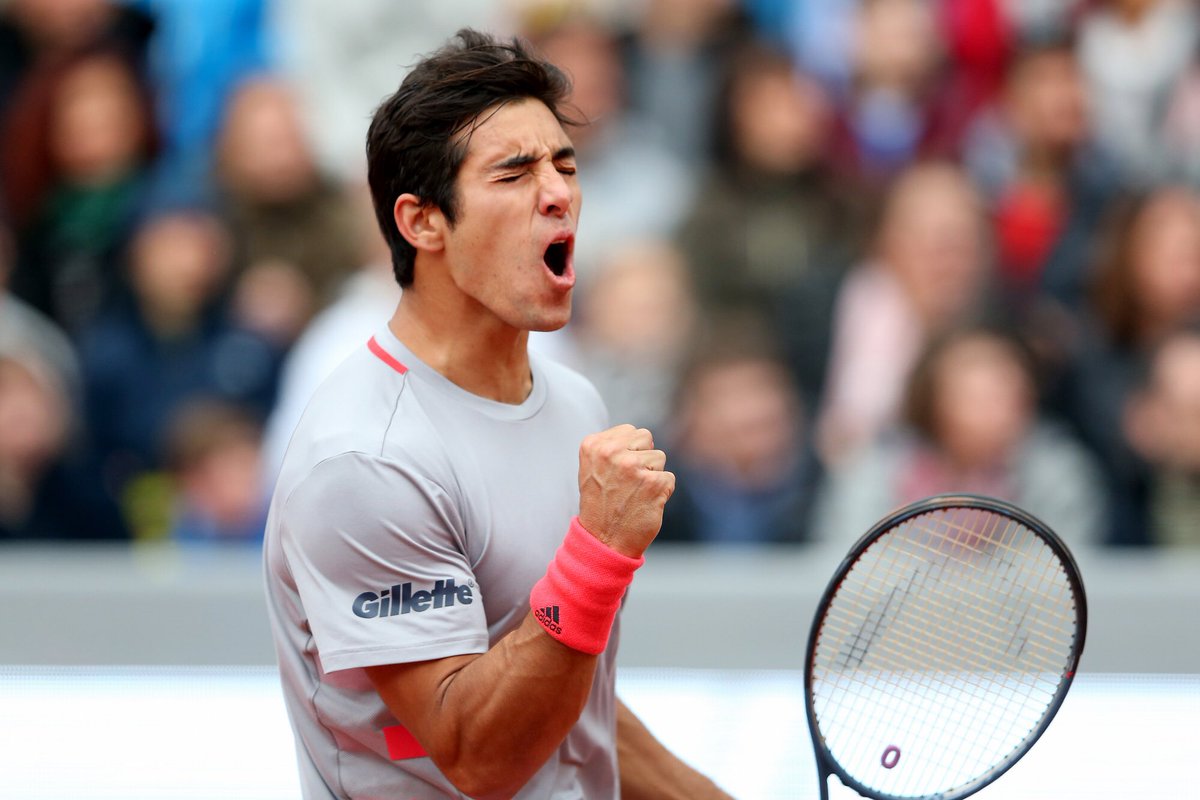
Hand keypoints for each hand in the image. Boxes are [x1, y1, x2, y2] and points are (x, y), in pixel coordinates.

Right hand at [577, 424, 674, 557]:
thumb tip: (645, 439)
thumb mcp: (593, 468)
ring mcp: (633, 467)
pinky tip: (645, 503)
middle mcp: (612, 452)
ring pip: (659, 458)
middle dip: (642, 458)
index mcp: (594, 445)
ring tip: (634, 494)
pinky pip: (669, 478)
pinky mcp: (654, 483)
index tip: (616, 473)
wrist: (604, 541)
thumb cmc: (601, 504)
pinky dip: (662, 492)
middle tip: (627, 483)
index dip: (629, 451)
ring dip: (652, 476)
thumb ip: (612, 446)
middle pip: (646, 438)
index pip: (630, 431)